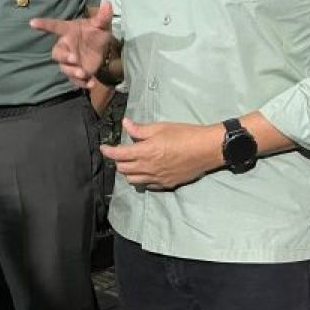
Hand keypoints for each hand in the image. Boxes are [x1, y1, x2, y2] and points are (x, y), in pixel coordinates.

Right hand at [30, 1, 113, 88]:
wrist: (103, 49)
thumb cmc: (96, 33)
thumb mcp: (101, 24)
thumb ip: (103, 16)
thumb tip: (107, 3)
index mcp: (69, 31)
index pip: (55, 26)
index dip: (44, 24)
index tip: (32, 22)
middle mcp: (66, 46)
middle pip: (56, 53)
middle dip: (63, 57)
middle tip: (74, 58)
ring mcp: (70, 61)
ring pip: (64, 68)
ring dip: (72, 71)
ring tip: (83, 73)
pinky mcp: (76, 72)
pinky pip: (74, 79)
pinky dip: (81, 83)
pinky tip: (91, 83)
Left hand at [101, 118, 222, 189]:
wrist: (206, 150)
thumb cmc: (185, 134)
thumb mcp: (162, 127)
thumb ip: (141, 129)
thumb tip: (125, 124)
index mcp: (145, 152)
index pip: (119, 154)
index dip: (108, 151)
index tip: (104, 147)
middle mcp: (148, 168)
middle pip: (123, 169)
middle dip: (118, 161)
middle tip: (120, 152)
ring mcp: (156, 178)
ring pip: (133, 180)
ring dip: (128, 171)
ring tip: (131, 162)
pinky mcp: (166, 184)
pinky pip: (146, 185)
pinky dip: (141, 179)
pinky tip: (145, 171)